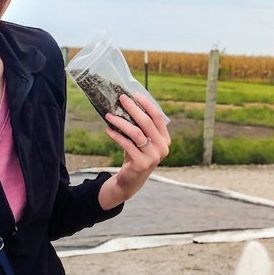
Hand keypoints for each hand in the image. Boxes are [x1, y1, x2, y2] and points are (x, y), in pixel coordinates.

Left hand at [98, 93, 170, 209]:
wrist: (131, 180)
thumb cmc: (136, 155)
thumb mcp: (141, 141)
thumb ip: (140, 126)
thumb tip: (127, 104)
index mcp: (165, 139)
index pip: (158, 117)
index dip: (147, 104)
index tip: (135, 94)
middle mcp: (162, 147)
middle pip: (147, 122)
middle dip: (133, 108)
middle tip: (121, 99)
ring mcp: (153, 156)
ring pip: (136, 133)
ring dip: (121, 122)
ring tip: (109, 115)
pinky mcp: (142, 164)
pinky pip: (127, 144)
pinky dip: (116, 135)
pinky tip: (108, 130)